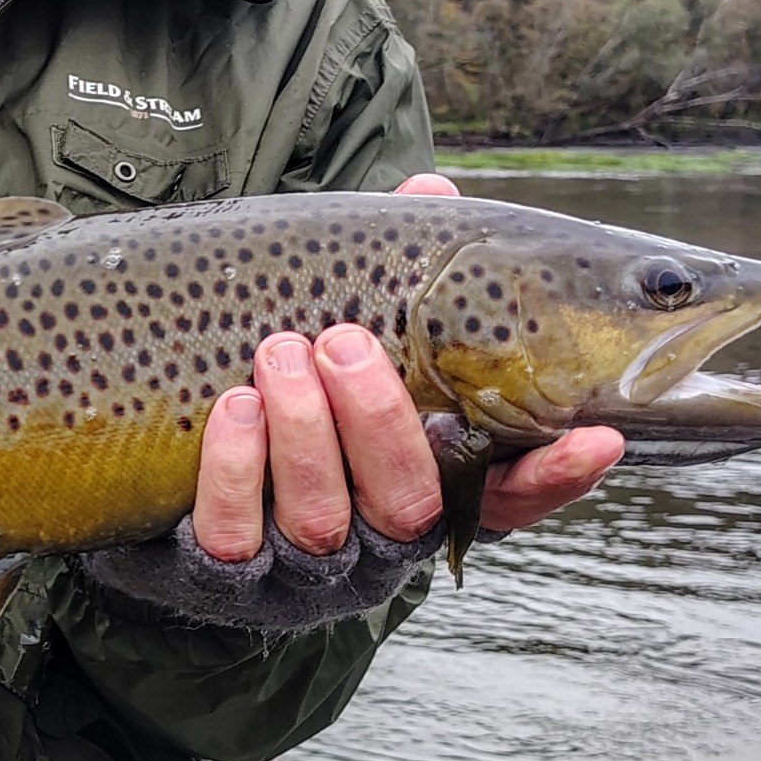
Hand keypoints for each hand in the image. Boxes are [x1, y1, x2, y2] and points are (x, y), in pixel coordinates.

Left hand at [189, 172, 621, 560]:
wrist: (162, 457)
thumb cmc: (283, 383)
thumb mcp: (342, 326)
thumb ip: (395, 267)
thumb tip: (434, 185)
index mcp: (424, 482)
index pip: (513, 495)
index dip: (558, 475)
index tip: (598, 435)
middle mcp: (376, 540)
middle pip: (408, 504)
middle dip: (380, 419)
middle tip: (344, 340)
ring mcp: (299, 566)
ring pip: (323, 520)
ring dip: (304, 430)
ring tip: (279, 350)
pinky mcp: (215, 575)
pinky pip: (231, 539)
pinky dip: (235, 468)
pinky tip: (231, 405)